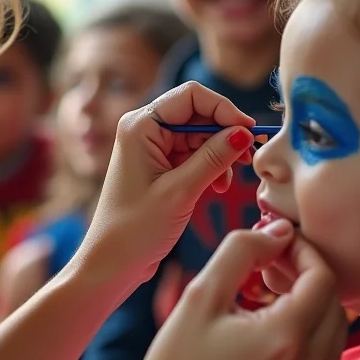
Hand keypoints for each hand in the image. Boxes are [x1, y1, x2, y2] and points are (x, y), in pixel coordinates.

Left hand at [78, 81, 255, 285]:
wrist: (111, 264)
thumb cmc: (135, 229)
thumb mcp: (181, 191)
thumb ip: (215, 158)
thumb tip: (244, 133)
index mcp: (140, 125)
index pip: (192, 96)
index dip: (224, 109)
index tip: (248, 132)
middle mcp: (144, 129)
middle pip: (198, 114)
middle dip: (225, 134)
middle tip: (248, 158)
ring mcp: (152, 147)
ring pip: (200, 136)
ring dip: (220, 155)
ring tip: (227, 183)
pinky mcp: (160, 166)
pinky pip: (194, 154)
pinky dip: (211, 167)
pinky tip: (217, 188)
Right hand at [107, 220, 346, 359]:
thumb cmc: (179, 358)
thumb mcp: (202, 293)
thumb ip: (243, 250)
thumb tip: (280, 230)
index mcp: (286, 339)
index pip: (322, 276)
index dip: (302, 249)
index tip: (273, 240)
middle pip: (333, 296)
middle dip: (307, 268)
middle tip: (270, 257)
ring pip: (335, 319)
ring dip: (311, 293)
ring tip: (271, 281)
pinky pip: (327, 342)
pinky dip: (311, 318)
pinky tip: (275, 310)